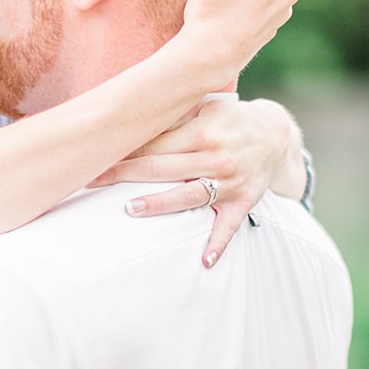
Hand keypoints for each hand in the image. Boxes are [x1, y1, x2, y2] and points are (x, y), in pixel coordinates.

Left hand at [93, 96, 302, 266]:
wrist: (277, 135)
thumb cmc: (230, 120)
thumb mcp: (206, 107)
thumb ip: (175, 115)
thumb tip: (130, 119)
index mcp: (203, 130)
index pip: (155, 142)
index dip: (124, 149)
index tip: (96, 155)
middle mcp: (216, 156)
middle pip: (162, 167)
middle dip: (124, 173)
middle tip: (91, 181)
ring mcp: (230, 181)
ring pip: (188, 196)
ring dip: (159, 204)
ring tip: (130, 210)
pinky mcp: (243, 202)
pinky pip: (229, 226)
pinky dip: (217, 244)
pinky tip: (203, 260)